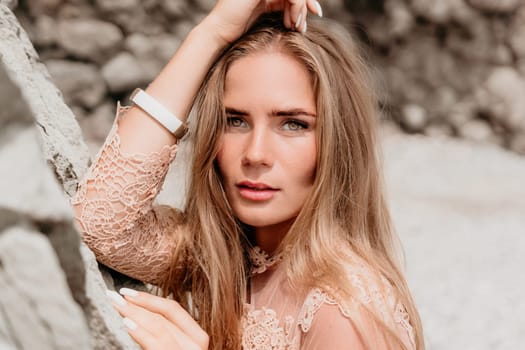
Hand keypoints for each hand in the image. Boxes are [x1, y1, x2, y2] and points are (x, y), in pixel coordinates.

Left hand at [107, 289, 208, 349]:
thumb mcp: (174, 347)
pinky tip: (128, 325)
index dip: (150, 298)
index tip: (127, 292)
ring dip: (136, 314)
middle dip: (137, 304)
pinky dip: (142, 333)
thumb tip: (138, 315)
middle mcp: (197, 344)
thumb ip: (164, 334)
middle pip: (164, 316)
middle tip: (113, 296)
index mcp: (197, 337)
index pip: (173, 310)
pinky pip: (159, 344)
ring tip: (117, 307)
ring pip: (161, 327)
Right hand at [205, 0, 322, 44]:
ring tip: (296, 27)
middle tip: (302, 26)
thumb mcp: (266, 20)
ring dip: (299, 9)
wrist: (220, 34)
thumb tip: (302, 21)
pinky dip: (295, 7)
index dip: (306, 0)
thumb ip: (282, 14)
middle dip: (306, 4)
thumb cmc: (239, 33)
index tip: (315, 14)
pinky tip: (291, 23)